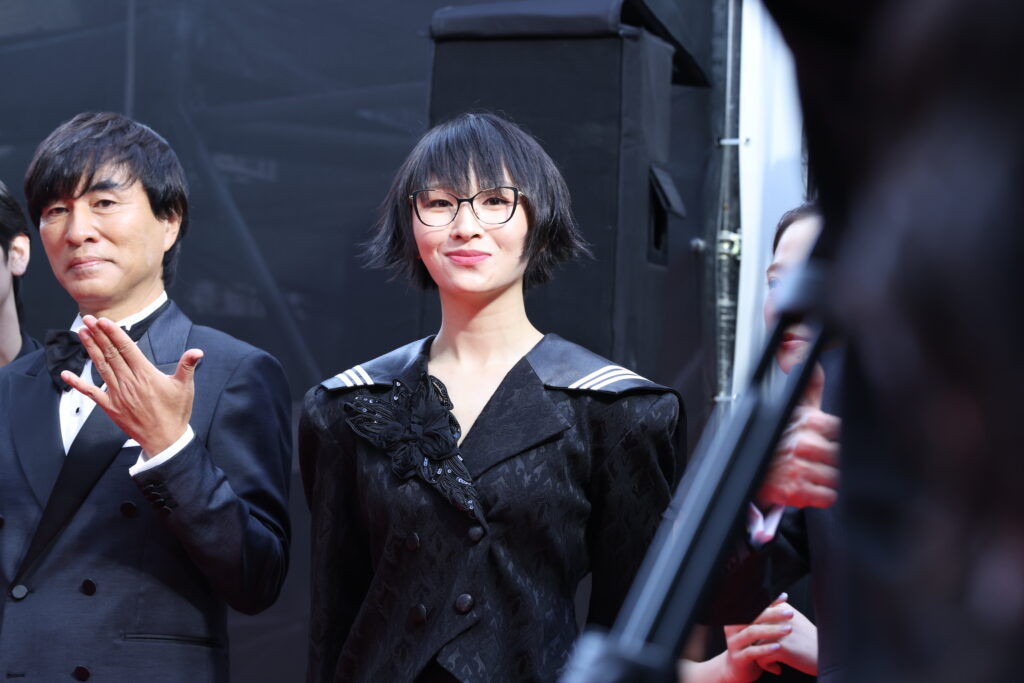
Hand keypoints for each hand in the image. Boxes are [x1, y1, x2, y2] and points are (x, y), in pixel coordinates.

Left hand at [62, 315, 202, 454]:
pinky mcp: (110, 406)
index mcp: (146, 374)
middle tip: (88, 319)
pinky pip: (91, 393)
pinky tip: (65, 374)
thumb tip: (197, 351)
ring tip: (82, 333)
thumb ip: (187, 366)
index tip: (104, 321)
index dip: (114, 333)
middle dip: (98, 335)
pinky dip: (77, 383)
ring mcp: (117, 394)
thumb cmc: (175, 412)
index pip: (127, 348)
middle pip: (111, 353)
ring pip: (101, 366)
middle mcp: (129, 381)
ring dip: (90, 349)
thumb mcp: (185, 387)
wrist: (165, 439)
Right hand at [718, 596, 795, 682]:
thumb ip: (764, 615)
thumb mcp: (755, 629)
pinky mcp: (738, 658)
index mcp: (736, 617)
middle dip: (772, 613)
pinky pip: (752, 652)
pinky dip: (765, 648)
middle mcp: (732, 628)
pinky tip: (778, 647)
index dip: (767, 600)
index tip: (783, 597)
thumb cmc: (750, 645)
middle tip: (790, 613)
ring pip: (752, 633)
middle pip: (751, 617)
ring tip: (788, 629)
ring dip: (771, 630)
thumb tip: (783, 596)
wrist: (737, 669)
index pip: (751, 605)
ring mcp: (734, 643)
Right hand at [756, 364, 840, 508]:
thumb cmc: (777, 440)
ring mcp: (798, 468)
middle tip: (816, 459)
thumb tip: (801, 350)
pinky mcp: (795, 491)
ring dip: (827, 478)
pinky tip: (809, 485)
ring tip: (811, 471)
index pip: (839, 430)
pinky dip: (822, 494)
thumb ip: (810, 383)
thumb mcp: (795, 408)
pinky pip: (828, 496)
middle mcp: (801, 444)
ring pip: (836, 476)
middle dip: (831, 459)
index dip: (834, 438)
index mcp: (806, 421)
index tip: (824, 440)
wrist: (750, 473)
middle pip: (840, 456)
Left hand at [757, 603, 816, 675]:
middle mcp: (778, 617)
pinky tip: (777, 668)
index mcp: (781, 608)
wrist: (830, 655)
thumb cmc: (810, 640)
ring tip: (769, 661)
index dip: (751, 627)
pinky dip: (767, 665)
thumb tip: (755, 614)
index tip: (756, 637)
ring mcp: (779, 632)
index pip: (754, 613)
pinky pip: (761, 657)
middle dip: (752, 642)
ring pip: (753, 644)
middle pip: (751, 628)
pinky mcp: (781, 648)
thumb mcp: (794, 620)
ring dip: (759, 655)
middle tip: (757, 651)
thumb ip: (776, 615)